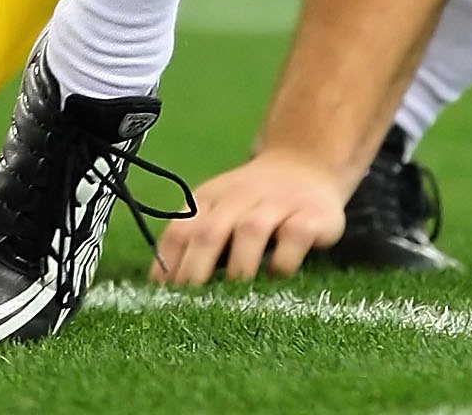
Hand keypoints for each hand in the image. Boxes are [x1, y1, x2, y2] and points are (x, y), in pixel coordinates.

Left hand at [152, 149, 347, 286]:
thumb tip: (164, 289)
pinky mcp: (310, 215)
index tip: (162, 299)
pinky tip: (278, 277)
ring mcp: (275, 204)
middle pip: (209, 232)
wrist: (305, 163)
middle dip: (195, 270)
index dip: (168, 265)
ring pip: (250, 231)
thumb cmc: (253, 202)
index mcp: (209, 199)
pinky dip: (284, 260)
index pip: (180, 230)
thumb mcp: (220, 210)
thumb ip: (196, 240)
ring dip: (239, 266)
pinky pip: (294, 236)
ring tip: (233, 300)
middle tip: (190, 308)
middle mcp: (238, 198)